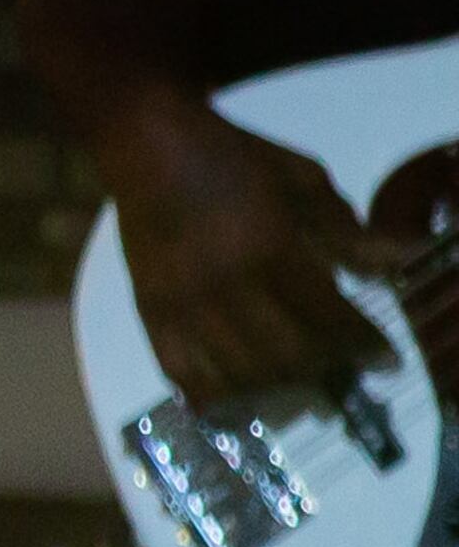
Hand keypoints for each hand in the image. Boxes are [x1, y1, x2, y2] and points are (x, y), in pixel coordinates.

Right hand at [108, 101, 410, 407]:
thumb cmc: (234, 157)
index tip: (385, 359)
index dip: (364, 345)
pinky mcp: (150, 311)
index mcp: (270, 246)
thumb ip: (347, 229)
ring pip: (238, 373)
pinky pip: (180, 373)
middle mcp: (226, 285)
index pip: (328, 316)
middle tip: (342, 371)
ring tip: (297, 381)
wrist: (147, 146)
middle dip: (324, 371)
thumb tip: (398, 263)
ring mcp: (184, 303)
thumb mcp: (302, 178)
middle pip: (286, 356)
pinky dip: (213, 396)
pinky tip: (237, 400)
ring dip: (277, 388)